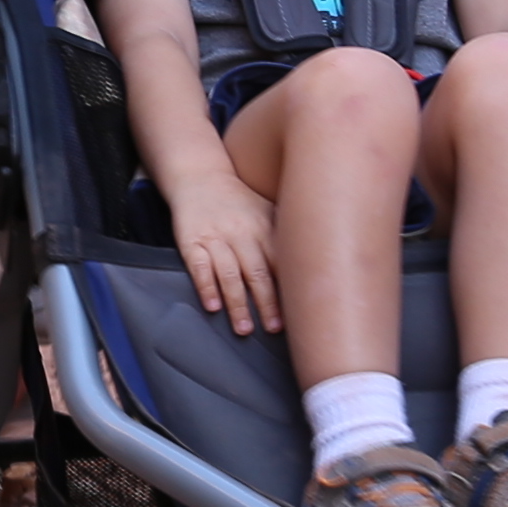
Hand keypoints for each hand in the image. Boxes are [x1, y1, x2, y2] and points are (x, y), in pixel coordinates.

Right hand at [170, 173, 283, 336]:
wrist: (201, 178)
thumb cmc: (238, 201)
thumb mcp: (266, 212)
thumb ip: (284, 237)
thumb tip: (314, 261)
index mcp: (264, 229)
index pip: (280, 264)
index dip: (289, 290)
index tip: (298, 313)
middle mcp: (242, 234)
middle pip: (257, 273)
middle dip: (267, 303)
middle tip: (274, 328)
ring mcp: (216, 238)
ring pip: (229, 274)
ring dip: (237, 304)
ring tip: (244, 328)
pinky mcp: (192, 242)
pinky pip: (200, 267)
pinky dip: (206, 287)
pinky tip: (213, 307)